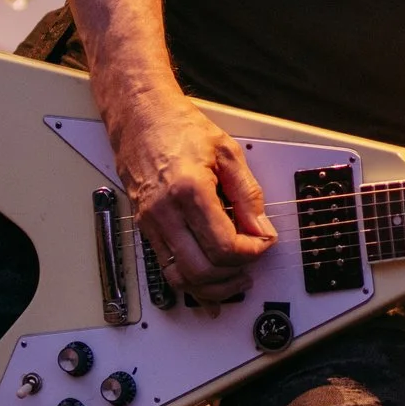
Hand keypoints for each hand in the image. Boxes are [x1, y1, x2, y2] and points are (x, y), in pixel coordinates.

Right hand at [110, 82, 275, 307]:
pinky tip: (208, 283)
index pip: (224, 245)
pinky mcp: (144, 228)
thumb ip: (248, 194)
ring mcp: (151, 223)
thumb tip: (261, 228)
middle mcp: (165, 212)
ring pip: (181, 278)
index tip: (264, 243)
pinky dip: (190, 281)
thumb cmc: (178, 127)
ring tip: (234, 280)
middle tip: (252, 263)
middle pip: (202, 270)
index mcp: (189, 191)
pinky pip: (167, 268)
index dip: (252, 252)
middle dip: (234, 275)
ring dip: (211, 288)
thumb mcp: (227, 152)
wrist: (141, 117)